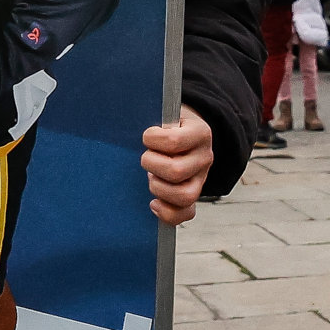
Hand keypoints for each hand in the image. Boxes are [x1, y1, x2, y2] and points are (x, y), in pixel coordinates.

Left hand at [142, 104, 212, 225]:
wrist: (187, 133)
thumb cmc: (169, 125)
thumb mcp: (166, 115)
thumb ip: (153, 119)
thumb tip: (124, 128)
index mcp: (200, 133)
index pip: (173, 141)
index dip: (152, 140)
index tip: (147, 137)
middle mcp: (205, 157)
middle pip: (176, 171)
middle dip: (152, 165)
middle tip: (147, 158)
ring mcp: (201, 179)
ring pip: (183, 195)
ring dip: (159, 187)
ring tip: (152, 177)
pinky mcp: (194, 194)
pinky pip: (186, 213)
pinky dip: (167, 213)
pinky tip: (154, 203)